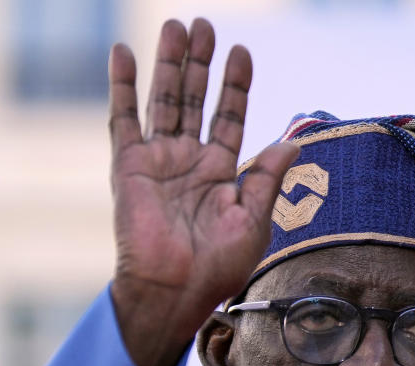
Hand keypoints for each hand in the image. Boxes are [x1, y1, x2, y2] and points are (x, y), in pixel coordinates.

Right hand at [108, 18, 298, 365]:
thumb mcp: (254, 220)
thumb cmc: (217, 267)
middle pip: (196, 100)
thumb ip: (268, 178)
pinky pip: (123, 117)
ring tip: (177, 26)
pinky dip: (121, 85)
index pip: (228, 117)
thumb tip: (293, 141)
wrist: (174, 290)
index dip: (234, 86)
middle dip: (201, 64)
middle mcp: (189, 161)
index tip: (241, 53)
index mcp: (220, 173)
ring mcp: (158, 160)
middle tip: (205, 25)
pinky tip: (122, 53)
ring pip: (165, 100)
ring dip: (170, 63)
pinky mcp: (128, 165)